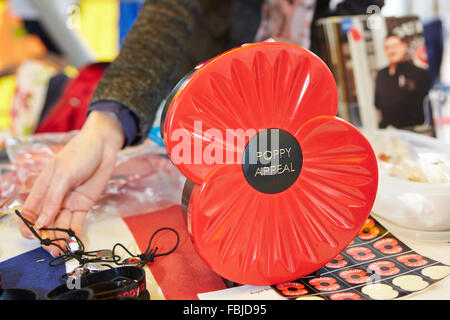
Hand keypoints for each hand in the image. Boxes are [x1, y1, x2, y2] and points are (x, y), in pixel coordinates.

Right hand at [19, 111, 124, 256]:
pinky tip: (74, 244)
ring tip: (61, 251)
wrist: (103, 147)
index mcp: (42, 188)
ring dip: (60, 238)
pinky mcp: (84, 205)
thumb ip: (53, 199)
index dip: (29, 226)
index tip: (33, 236)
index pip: (29, 212)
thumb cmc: (79, 154)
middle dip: (47, 236)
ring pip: (61, 225)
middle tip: (51, 249)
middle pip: (46, 222)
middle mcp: (54, 198)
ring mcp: (69, 202)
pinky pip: (77, 222)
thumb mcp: (63, 174)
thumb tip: (42, 222)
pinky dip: (75, 233)